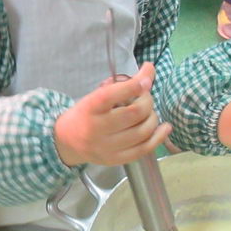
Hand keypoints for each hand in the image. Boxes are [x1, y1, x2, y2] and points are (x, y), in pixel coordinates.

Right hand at [54, 62, 172, 166]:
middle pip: (133, 113)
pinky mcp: (115, 160)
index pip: (111, 95)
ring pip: (142, 131)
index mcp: (89, 108)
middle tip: (146, 96)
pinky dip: (158, 137)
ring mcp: (107, 147)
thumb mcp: (95, 96)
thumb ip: (120, 86)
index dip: (133, 86)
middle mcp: (97, 128)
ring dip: (153, 117)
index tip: (145, 79)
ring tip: (149, 112)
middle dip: (147, 100)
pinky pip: (143, 149)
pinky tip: (165, 128)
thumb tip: (149, 70)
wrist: (66, 142)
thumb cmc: (84, 114)